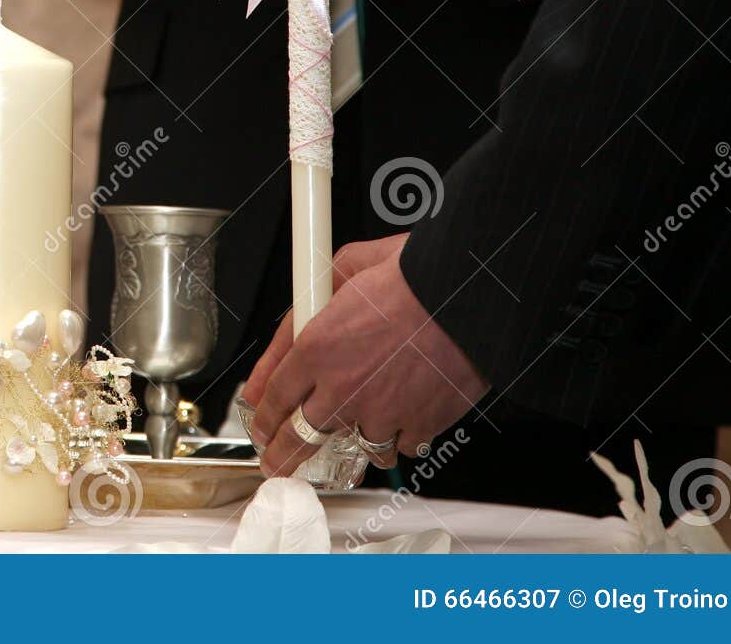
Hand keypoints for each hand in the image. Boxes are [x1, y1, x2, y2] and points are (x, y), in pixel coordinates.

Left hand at [240, 233, 488, 476]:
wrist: (470, 293)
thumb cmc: (415, 273)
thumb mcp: (347, 266)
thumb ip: (316, 296)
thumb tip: (301, 311)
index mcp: (317, 348)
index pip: (274, 397)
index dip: (262, 419)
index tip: (260, 429)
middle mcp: (344, 387)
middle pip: (301, 437)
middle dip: (285, 456)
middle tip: (279, 465)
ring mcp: (383, 411)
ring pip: (356, 446)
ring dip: (354, 440)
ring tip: (356, 429)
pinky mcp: (421, 423)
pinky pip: (401, 447)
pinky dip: (399, 438)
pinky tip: (400, 421)